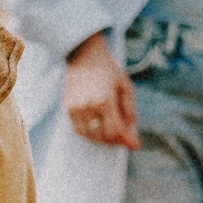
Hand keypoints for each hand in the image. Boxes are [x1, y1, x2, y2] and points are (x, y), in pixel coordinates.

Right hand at [64, 32, 139, 149]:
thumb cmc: (108, 70)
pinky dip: (89, 133)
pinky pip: (78, 129)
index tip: (135, 145)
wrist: (84, 56)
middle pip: (102, 135)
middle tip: (124, 138)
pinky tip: (98, 128)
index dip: (126, 140)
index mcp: (105, 100)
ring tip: (111, 134)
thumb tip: (132, 132)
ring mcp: (75, 108)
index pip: (115, 130)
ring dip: (102, 138)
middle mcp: (88, 106)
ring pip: (89, 135)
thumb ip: (130, 110)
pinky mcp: (67, 108)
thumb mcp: (126, 86)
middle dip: (115, 140)